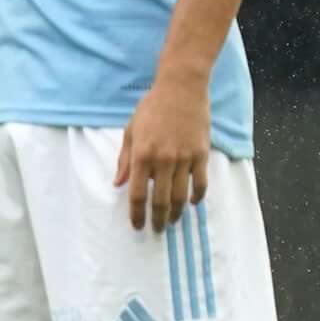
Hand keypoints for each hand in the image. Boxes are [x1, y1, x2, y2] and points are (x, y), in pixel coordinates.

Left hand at [112, 81, 211, 234]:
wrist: (181, 90)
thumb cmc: (151, 108)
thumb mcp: (130, 131)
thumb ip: (124, 160)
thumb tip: (118, 184)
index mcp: (142, 155)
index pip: (137, 193)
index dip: (136, 214)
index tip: (137, 226)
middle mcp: (163, 160)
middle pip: (161, 200)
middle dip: (158, 219)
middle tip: (156, 231)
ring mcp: (184, 159)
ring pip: (182, 196)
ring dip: (177, 213)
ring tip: (173, 221)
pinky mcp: (201, 155)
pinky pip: (200, 183)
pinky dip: (197, 196)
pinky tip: (192, 203)